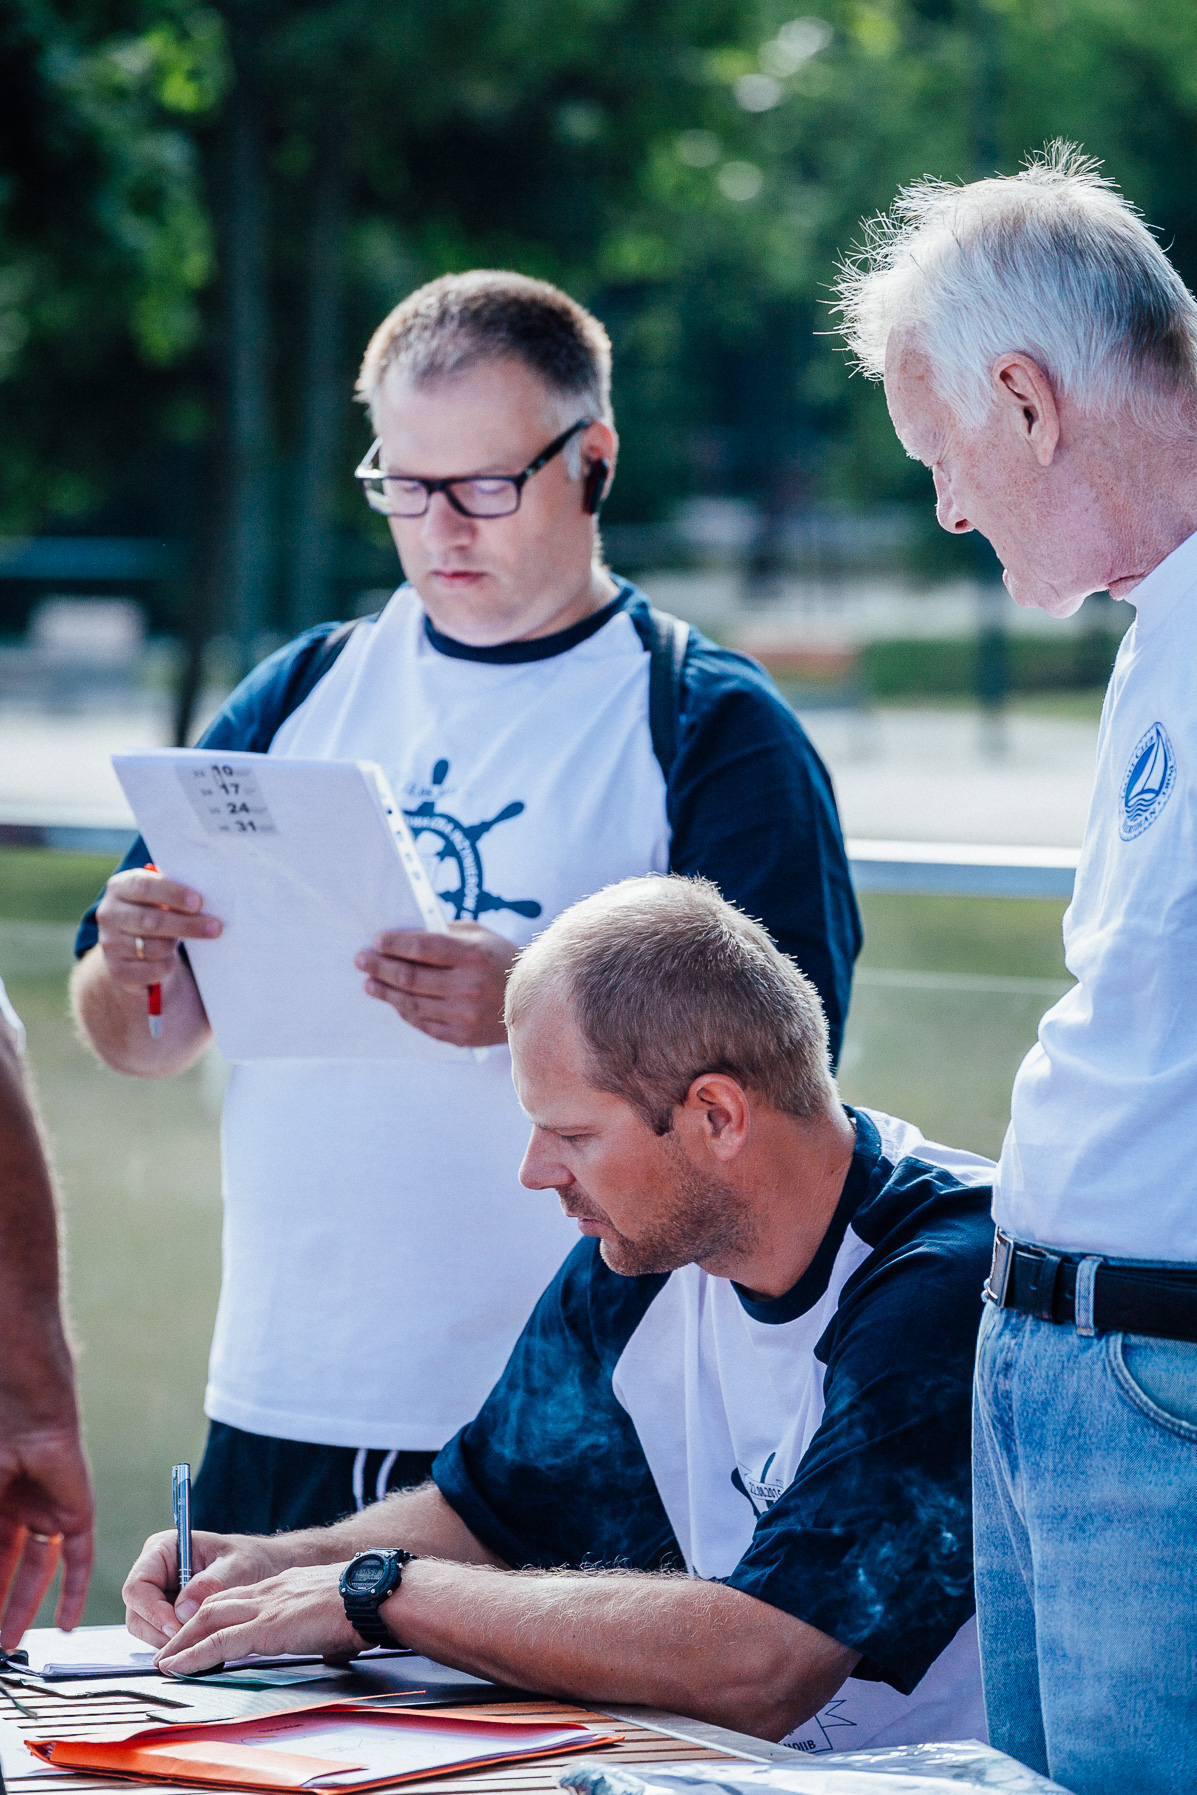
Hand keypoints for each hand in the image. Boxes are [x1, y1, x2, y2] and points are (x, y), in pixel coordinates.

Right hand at [0, 1418, 93, 1646]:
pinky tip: (64, 1624)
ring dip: (23, 1607)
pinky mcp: (75, 1512)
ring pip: (35, 1571)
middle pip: (5, 1568)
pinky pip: (78, 1559)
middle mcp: (16, 1507)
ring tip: (9, 1643)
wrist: (22, 1411)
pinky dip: (72, 1592)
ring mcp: (45, 1510)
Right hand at [95, 869, 221, 993]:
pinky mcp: (117, 970)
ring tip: (180, 941)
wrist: (130, 950)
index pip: (144, 887)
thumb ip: (175, 894)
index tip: (198, 902)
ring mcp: (109, 943)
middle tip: (215, 927)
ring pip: (155, 947)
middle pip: (152, 920)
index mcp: (119, 887)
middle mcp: (109, 914)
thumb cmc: (154, 914)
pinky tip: (168, 959)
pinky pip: (154, 969)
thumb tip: (210, 897)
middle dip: (188, 924)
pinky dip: (167, 965)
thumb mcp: (159, 898)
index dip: (172, 894)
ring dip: (175, 945)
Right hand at [123, 1528, 295, 1648]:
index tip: (178, 1629)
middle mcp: (154, 1572)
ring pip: (146, 1629)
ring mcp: (159, 1595)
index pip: (138, 1586)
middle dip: (161, 1632)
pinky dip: (178, 1645)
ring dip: (170, 1642)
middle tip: (190, 1644)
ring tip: (200, 1644)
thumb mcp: (238, 1566)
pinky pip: (162, 1637)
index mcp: (163, 1550)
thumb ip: (212, 1584)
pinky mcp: (168, 1615)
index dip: (152, 1612)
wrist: (265, 1569)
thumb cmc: (251, 1559)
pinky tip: (201, 1645)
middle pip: (137, 1613)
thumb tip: (182, 1610)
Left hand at [155, 1564, 358, 1674]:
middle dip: (188, 1627)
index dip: (215, 1615)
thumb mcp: (336, 1611)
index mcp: (286, 1587)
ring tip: (164, 1661)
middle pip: (216, 1605)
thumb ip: (326, 1626)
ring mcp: (266, 1607)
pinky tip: (177, 1667)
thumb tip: (336, 1649)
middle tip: (169, 1648)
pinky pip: (219, 1642)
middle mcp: (270, 1591)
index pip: (240, 1598)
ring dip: (182, 1641)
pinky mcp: (266, 1627)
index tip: (199, 1631)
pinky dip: (193, 1655)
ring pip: (209, 1620)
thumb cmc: (365, 1605)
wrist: (373, 1594)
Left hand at [356, 923, 517, 1047]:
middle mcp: (467, 986)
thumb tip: (403, 937)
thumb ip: (444, 933)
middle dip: (380, 967)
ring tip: (370, 983)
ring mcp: (464, 1014)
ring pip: (412, 1003)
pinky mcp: (462, 1036)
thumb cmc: (500, 960)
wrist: (536, 1000)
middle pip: (410, 977)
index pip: (422, 947)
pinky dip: (404, 1011)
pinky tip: (393, 1001)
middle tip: (362, 960)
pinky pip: (423, 1023)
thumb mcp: (480, 936)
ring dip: (386, 992)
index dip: (394, 944)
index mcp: (472, 955)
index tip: (376, 941)